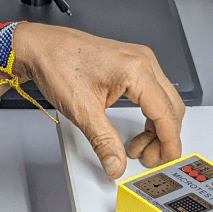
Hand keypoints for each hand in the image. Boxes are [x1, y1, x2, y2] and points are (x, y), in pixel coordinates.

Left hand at [10, 24, 184, 178]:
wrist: (41, 48)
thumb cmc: (58, 64)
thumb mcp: (83, 111)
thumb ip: (104, 142)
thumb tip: (116, 163)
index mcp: (136, 70)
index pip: (166, 112)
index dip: (170, 140)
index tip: (169, 157)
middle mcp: (143, 61)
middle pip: (171, 106)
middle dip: (164, 136)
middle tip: (150, 157)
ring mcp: (139, 60)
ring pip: (164, 100)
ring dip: (157, 127)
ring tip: (138, 147)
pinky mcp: (131, 64)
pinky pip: (153, 93)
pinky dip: (149, 114)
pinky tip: (137, 128)